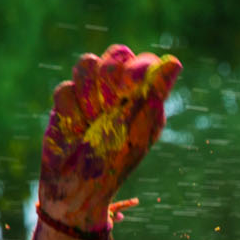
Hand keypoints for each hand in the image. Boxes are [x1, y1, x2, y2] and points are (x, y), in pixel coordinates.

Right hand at [38, 45, 181, 231]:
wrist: (74, 184)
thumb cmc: (112, 163)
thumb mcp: (137, 131)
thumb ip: (153, 94)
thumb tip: (175, 62)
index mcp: (146, 100)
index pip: (144, 62)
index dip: (134, 69)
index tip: (128, 88)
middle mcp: (121, 93)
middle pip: (115, 55)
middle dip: (109, 80)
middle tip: (108, 108)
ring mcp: (92, 94)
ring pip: (86, 64)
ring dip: (89, 97)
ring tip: (92, 122)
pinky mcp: (67, 100)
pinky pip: (64, 88)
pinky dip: (71, 113)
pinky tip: (74, 130)